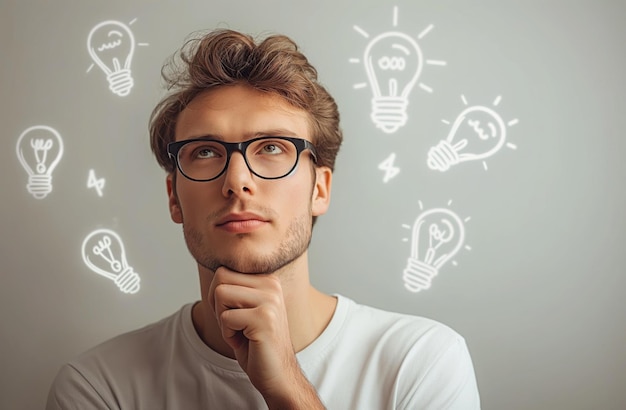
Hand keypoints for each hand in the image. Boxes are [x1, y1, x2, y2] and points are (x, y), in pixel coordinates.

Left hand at [209, 266, 323, 408]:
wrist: (278, 375)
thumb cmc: (256, 345)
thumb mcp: (244, 309)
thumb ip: (235, 288)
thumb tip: (217, 271)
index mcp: (268, 280)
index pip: (224, 271)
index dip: (219, 297)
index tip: (236, 316)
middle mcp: (272, 284)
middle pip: (220, 278)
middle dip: (218, 305)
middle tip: (235, 324)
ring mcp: (270, 300)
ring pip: (220, 294)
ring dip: (222, 319)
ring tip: (241, 332)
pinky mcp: (265, 318)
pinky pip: (225, 318)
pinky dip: (228, 335)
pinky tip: (245, 341)